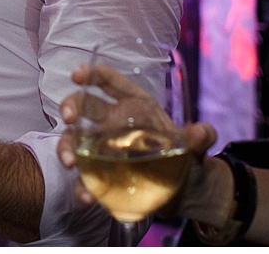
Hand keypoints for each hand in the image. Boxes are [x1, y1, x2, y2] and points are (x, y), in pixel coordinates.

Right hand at [57, 63, 221, 221]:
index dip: (93, 74)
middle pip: (85, 106)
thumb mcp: (196, 144)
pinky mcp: (101, 176)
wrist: (184, 191)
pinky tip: (87, 196)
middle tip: (68, 117)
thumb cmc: (186, 156)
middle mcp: (113, 123)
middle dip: (72, 105)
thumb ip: (201, 136)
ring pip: (75, 141)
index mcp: (135, 105)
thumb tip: (201, 133)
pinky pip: (85, 179)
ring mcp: (103, 150)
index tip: (77, 74)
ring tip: (71, 162)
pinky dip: (82, 187)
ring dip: (67, 147)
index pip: (110, 82)